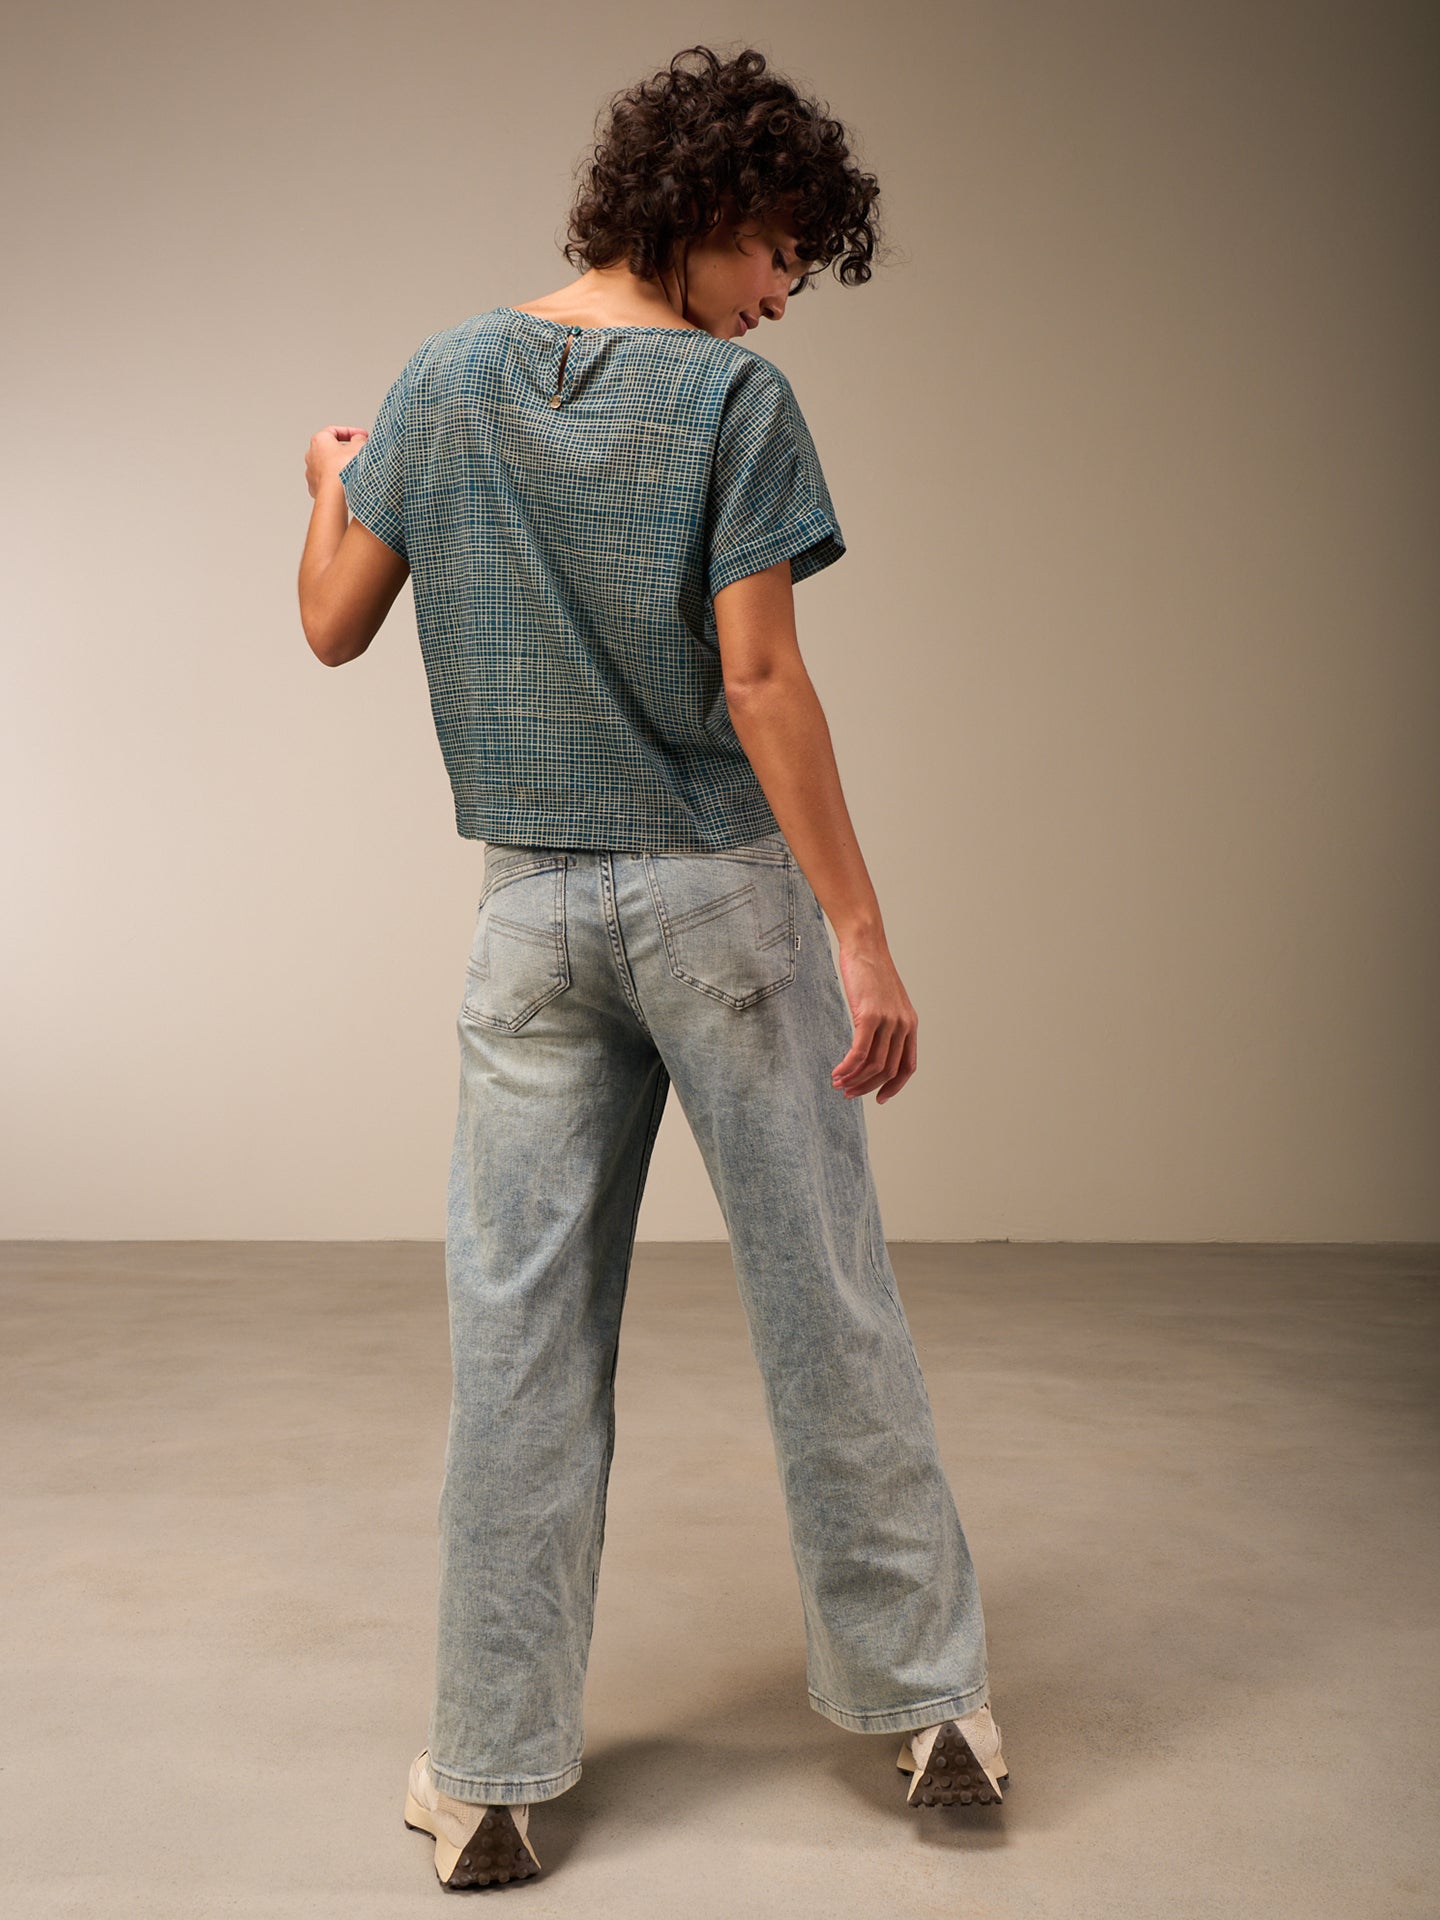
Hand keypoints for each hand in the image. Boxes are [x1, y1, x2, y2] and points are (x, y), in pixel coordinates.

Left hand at [304, 425, 368, 499]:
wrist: (334, 494)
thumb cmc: (342, 470)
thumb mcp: (358, 446)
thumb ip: (359, 439)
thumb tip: (359, 439)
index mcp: (320, 440)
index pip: (335, 430)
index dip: (351, 432)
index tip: (362, 436)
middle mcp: (311, 454)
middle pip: (331, 448)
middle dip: (345, 450)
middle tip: (359, 454)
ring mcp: (311, 471)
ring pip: (328, 465)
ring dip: (340, 466)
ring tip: (354, 471)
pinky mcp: (314, 486)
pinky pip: (327, 480)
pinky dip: (336, 480)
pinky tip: (347, 483)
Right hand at [831, 935, 917, 1103]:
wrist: (865, 946)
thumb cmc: (870, 972)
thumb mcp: (884, 1001)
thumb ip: (885, 1024)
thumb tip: (870, 1047)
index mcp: (910, 1024)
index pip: (908, 1066)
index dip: (894, 1086)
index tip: (879, 1098)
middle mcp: (903, 1025)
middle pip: (888, 1070)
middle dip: (866, 1087)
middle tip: (848, 1093)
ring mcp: (889, 1021)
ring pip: (873, 1065)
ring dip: (854, 1079)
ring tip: (838, 1084)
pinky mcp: (870, 1016)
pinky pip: (859, 1052)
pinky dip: (847, 1067)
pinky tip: (836, 1073)